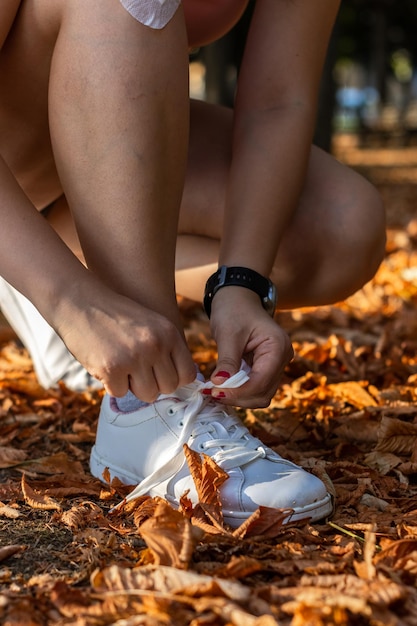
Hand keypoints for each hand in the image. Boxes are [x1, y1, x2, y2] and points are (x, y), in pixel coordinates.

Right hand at [56, 283, 195, 401]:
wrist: (78, 302)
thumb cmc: (114, 315)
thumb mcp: (150, 323)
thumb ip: (167, 348)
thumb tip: (181, 382)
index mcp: (169, 332)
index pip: (188, 373)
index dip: (174, 379)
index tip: (160, 375)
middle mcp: (156, 345)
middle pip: (168, 387)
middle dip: (152, 383)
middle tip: (135, 370)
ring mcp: (134, 357)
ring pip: (148, 395)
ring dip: (133, 386)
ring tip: (121, 366)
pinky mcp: (112, 368)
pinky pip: (120, 393)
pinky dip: (111, 384)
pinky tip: (104, 363)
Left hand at [208, 287, 292, 407]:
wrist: (238, 297)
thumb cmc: (234, 309)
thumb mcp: (228, 334)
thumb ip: (227, 361)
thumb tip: (219, 386)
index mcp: (278, 347)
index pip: (261, 381)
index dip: (238, 392)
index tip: (214, 392)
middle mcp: (282, 358)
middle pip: (262, 392)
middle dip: (237, 396)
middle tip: (210, 394)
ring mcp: (276, 365)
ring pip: (259, 394)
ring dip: (238, 397)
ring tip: (214, 391)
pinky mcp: (266, 369)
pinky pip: (255, 388)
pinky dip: (239, 391)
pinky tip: (222, 387)